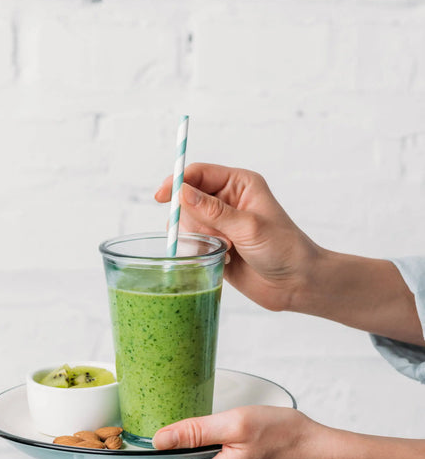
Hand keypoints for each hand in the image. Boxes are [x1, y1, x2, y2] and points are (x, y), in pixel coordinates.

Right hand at [156, 163, 423, 343]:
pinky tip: (225, 259)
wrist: (297, 284)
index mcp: (239, 184)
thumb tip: (182, 193)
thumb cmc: (284, 249)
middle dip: (195, 220)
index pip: (198, 174)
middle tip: (218, 236)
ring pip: (187, 225)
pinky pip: (192, 245)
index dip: (178, 182)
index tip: (162, 198)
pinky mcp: (216, 246)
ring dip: (200, 238)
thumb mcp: (248, 227)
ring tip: (227, 249)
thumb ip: (213, 211)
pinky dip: (201, 252)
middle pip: (187, 200)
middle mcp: (228, 201)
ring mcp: (221, 224)